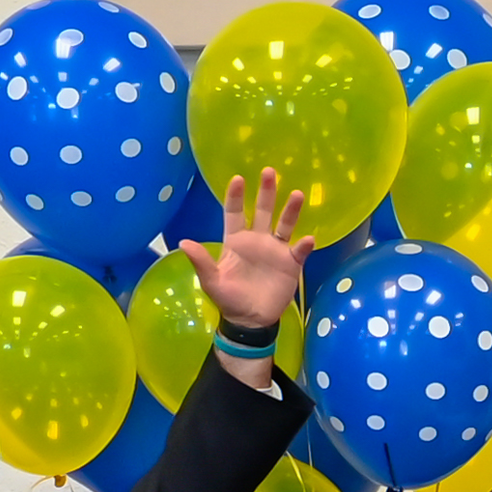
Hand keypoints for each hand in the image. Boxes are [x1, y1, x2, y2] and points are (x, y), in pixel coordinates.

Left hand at [180, 168, 306, 333]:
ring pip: (285, 225)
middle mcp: (257, 240)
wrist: (251, 320)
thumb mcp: (211, 281)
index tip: (238, 179)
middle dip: (266, 192)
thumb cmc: (229, 299)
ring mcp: (276, 251)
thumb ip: (201, 261)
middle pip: (263, 211)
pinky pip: (299, 251)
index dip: (236, 197)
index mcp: (236, 241)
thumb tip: (183, 242)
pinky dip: (304, 245)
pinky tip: (308, 239)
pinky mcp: (291, 264)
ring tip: (297, 194)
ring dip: (290, 211)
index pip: (236, 213)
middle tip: (269, 172)